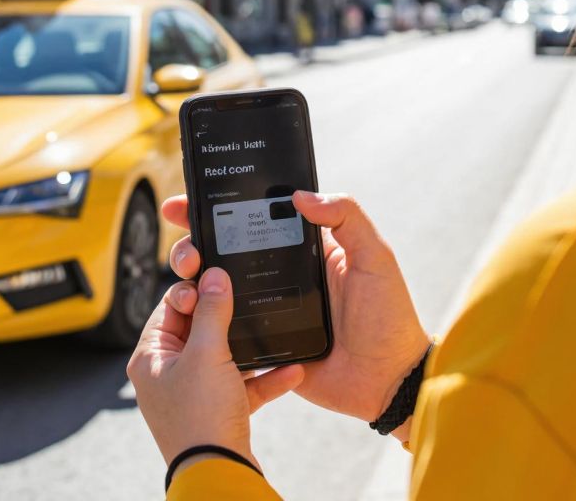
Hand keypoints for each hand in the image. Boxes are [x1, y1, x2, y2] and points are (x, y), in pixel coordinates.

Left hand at [127, 266, 305, 472]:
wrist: (220, 474)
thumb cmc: (200, 419)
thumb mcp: (207, 355)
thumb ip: (213, 312)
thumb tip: (214, 276)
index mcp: (151, 357)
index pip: (170, 308)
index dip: (193, 290)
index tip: (216, 279)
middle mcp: (167, 374)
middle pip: (199, 331)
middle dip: (228, 318)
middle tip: (247, 299)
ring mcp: (193, 395)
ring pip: (224, 358)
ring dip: (252, 348)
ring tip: (274, 331)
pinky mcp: (217, 412)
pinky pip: (242, 386)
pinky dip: (264, 378)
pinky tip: (291, 370)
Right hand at [163, 192, 431, 438]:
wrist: (388, 380)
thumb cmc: (389, 317)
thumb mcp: (375, 258)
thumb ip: (347, 218)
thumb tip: (299, 196)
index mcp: (303, 250)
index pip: (253, 221)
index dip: (218, 210)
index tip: (185, 204)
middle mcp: (280, 277)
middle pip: (224, 253)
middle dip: (193, 246)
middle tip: (187, 252)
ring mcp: (268, 312)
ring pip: (217, 291)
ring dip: (192, 282)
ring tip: (186, 279)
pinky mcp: (263, 346)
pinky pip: (225, 331)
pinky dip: (203, 323)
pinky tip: (189, 316)